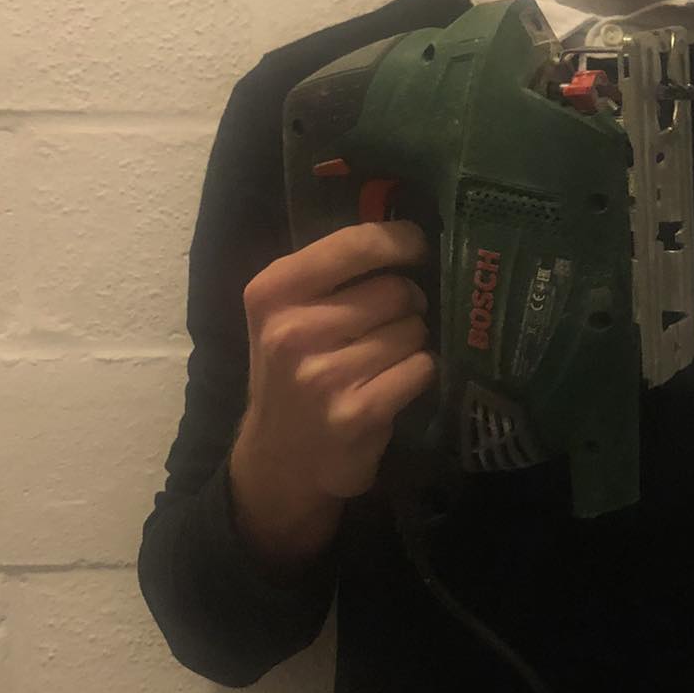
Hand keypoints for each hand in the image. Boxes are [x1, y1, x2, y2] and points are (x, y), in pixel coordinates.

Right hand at [229, 218, 438, 567]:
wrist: (280, 459)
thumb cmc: (291, 371)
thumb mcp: (285, 313)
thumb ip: (332, 272)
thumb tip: (406, 233)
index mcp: (272, 293)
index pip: (356, 244)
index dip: (400, 240)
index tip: (417, 246)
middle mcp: (292, 331)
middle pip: (395, 290)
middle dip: (407, 302)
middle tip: (392, 320)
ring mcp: (324, 376)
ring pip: (413, 330)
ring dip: (412, 341)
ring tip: (386, 357)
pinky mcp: (358, 413)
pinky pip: (421, 368)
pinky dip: (419, 373)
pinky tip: (396, 383)